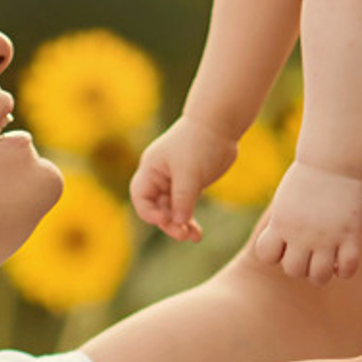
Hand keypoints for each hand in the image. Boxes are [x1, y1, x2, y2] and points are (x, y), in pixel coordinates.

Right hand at [131, 112, 237, 243]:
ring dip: (181, 224)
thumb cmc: (200, 143)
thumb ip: (183, 199)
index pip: (141, 198)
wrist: (220, 124)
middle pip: (156, 208)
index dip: (150, 213)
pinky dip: (190, 219)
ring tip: (194, 237)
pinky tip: (197, 232)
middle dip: (168, 223)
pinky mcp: (190, 184)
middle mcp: (159, 176)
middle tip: (183, 235)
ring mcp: (174, 181)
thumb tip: (178, 223)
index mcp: (151, 169)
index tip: (168, 219)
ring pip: (172, 210)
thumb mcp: (190, 173)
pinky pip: (185, 206)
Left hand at [250, 158, 361, 281]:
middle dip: (301, 265)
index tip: (286, 243)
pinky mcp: (350, 233)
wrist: (333, 160)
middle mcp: (301, 234)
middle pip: (294, 271)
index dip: (276, 254)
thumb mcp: (285, 201)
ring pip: (319, 277)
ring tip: (327, 259)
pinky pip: (348, 268)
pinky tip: (344, 257)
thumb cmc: (308, 177)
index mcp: (281, 224)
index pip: (267, 256)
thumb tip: (286, 246)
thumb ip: (282, 224)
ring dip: (322, 273)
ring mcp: (326, 236)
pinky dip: (346, 270)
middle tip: (310, 251)